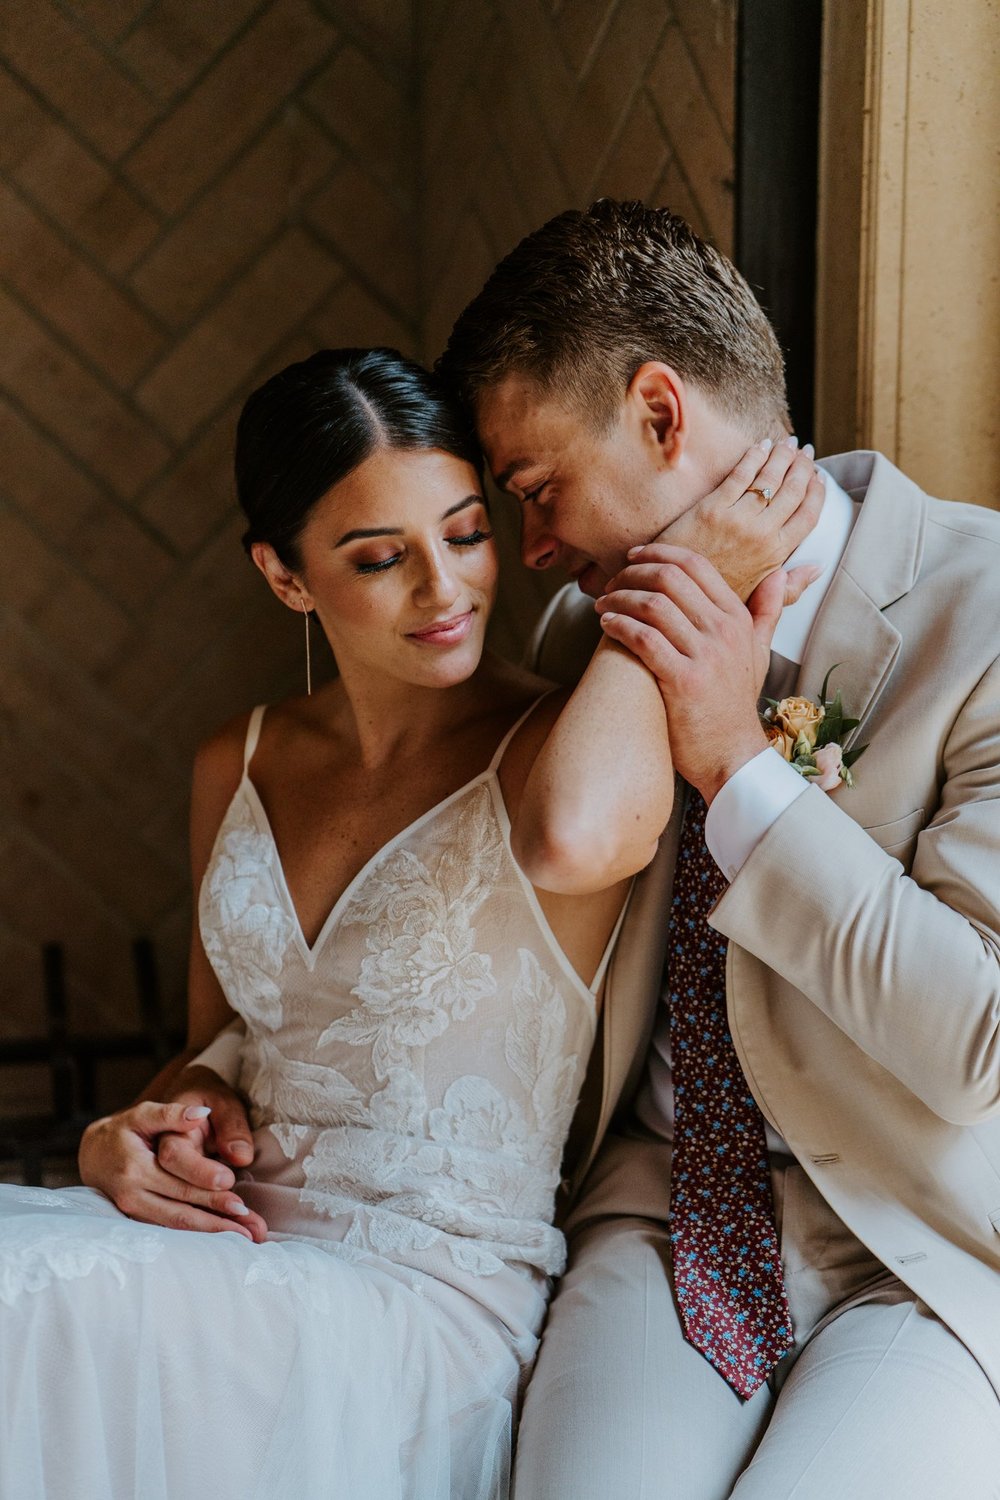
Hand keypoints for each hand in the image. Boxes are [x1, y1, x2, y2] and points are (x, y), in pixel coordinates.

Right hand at [79, 1092, 265, 1241]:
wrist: (94, 1152)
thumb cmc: (126, 1128)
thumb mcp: (145, 1113)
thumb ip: (172, 1113)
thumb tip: (201, 1114)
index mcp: (136, 1166)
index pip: (180, 1184)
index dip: (210, 1193)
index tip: (238, 1199)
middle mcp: (132, 1194)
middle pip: (182, 1212)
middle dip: (220, 1222)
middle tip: (253, 1229)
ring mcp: (132, 1211)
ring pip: (176, 1226)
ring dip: (212, 1234)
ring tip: (245, 1238)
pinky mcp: (137, 1220)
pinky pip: (170, 1229)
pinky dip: (197, 1236)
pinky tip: (221, 1238)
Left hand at [595, 546, 785, 803]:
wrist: (732, 756)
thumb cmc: (735, 705)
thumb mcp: (759, 653)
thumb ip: (767, 611)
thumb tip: (780, 574)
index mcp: (737, 619)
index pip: (696, 566)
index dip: (658, 553)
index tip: (633, 557)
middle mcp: (723, 632)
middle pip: (670, 578)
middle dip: (631, 573)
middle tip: (610, 583)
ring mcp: (705, 656)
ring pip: (654, 606)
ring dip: (619, 599)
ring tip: (602, 605)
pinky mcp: (683, 681)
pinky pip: (644, 639)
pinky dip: (620, 626)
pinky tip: (606, 626)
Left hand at [654, 438, 825, 602]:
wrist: (675, 594)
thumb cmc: (716, 598)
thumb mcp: (759, 600)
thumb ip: (790, 588)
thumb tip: (818, 569)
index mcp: (776, 554)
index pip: (808, 515)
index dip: (817, 492)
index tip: (820, 477)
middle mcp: (762, 534)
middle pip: (792, 491)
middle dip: (802, 466)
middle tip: (805, 451)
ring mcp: (737, 519)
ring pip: (770, 478)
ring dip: (782, 456)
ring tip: (787, 444)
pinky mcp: (712, 508)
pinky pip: (740, 474)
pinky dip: (754, 456)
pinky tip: (760, 446)